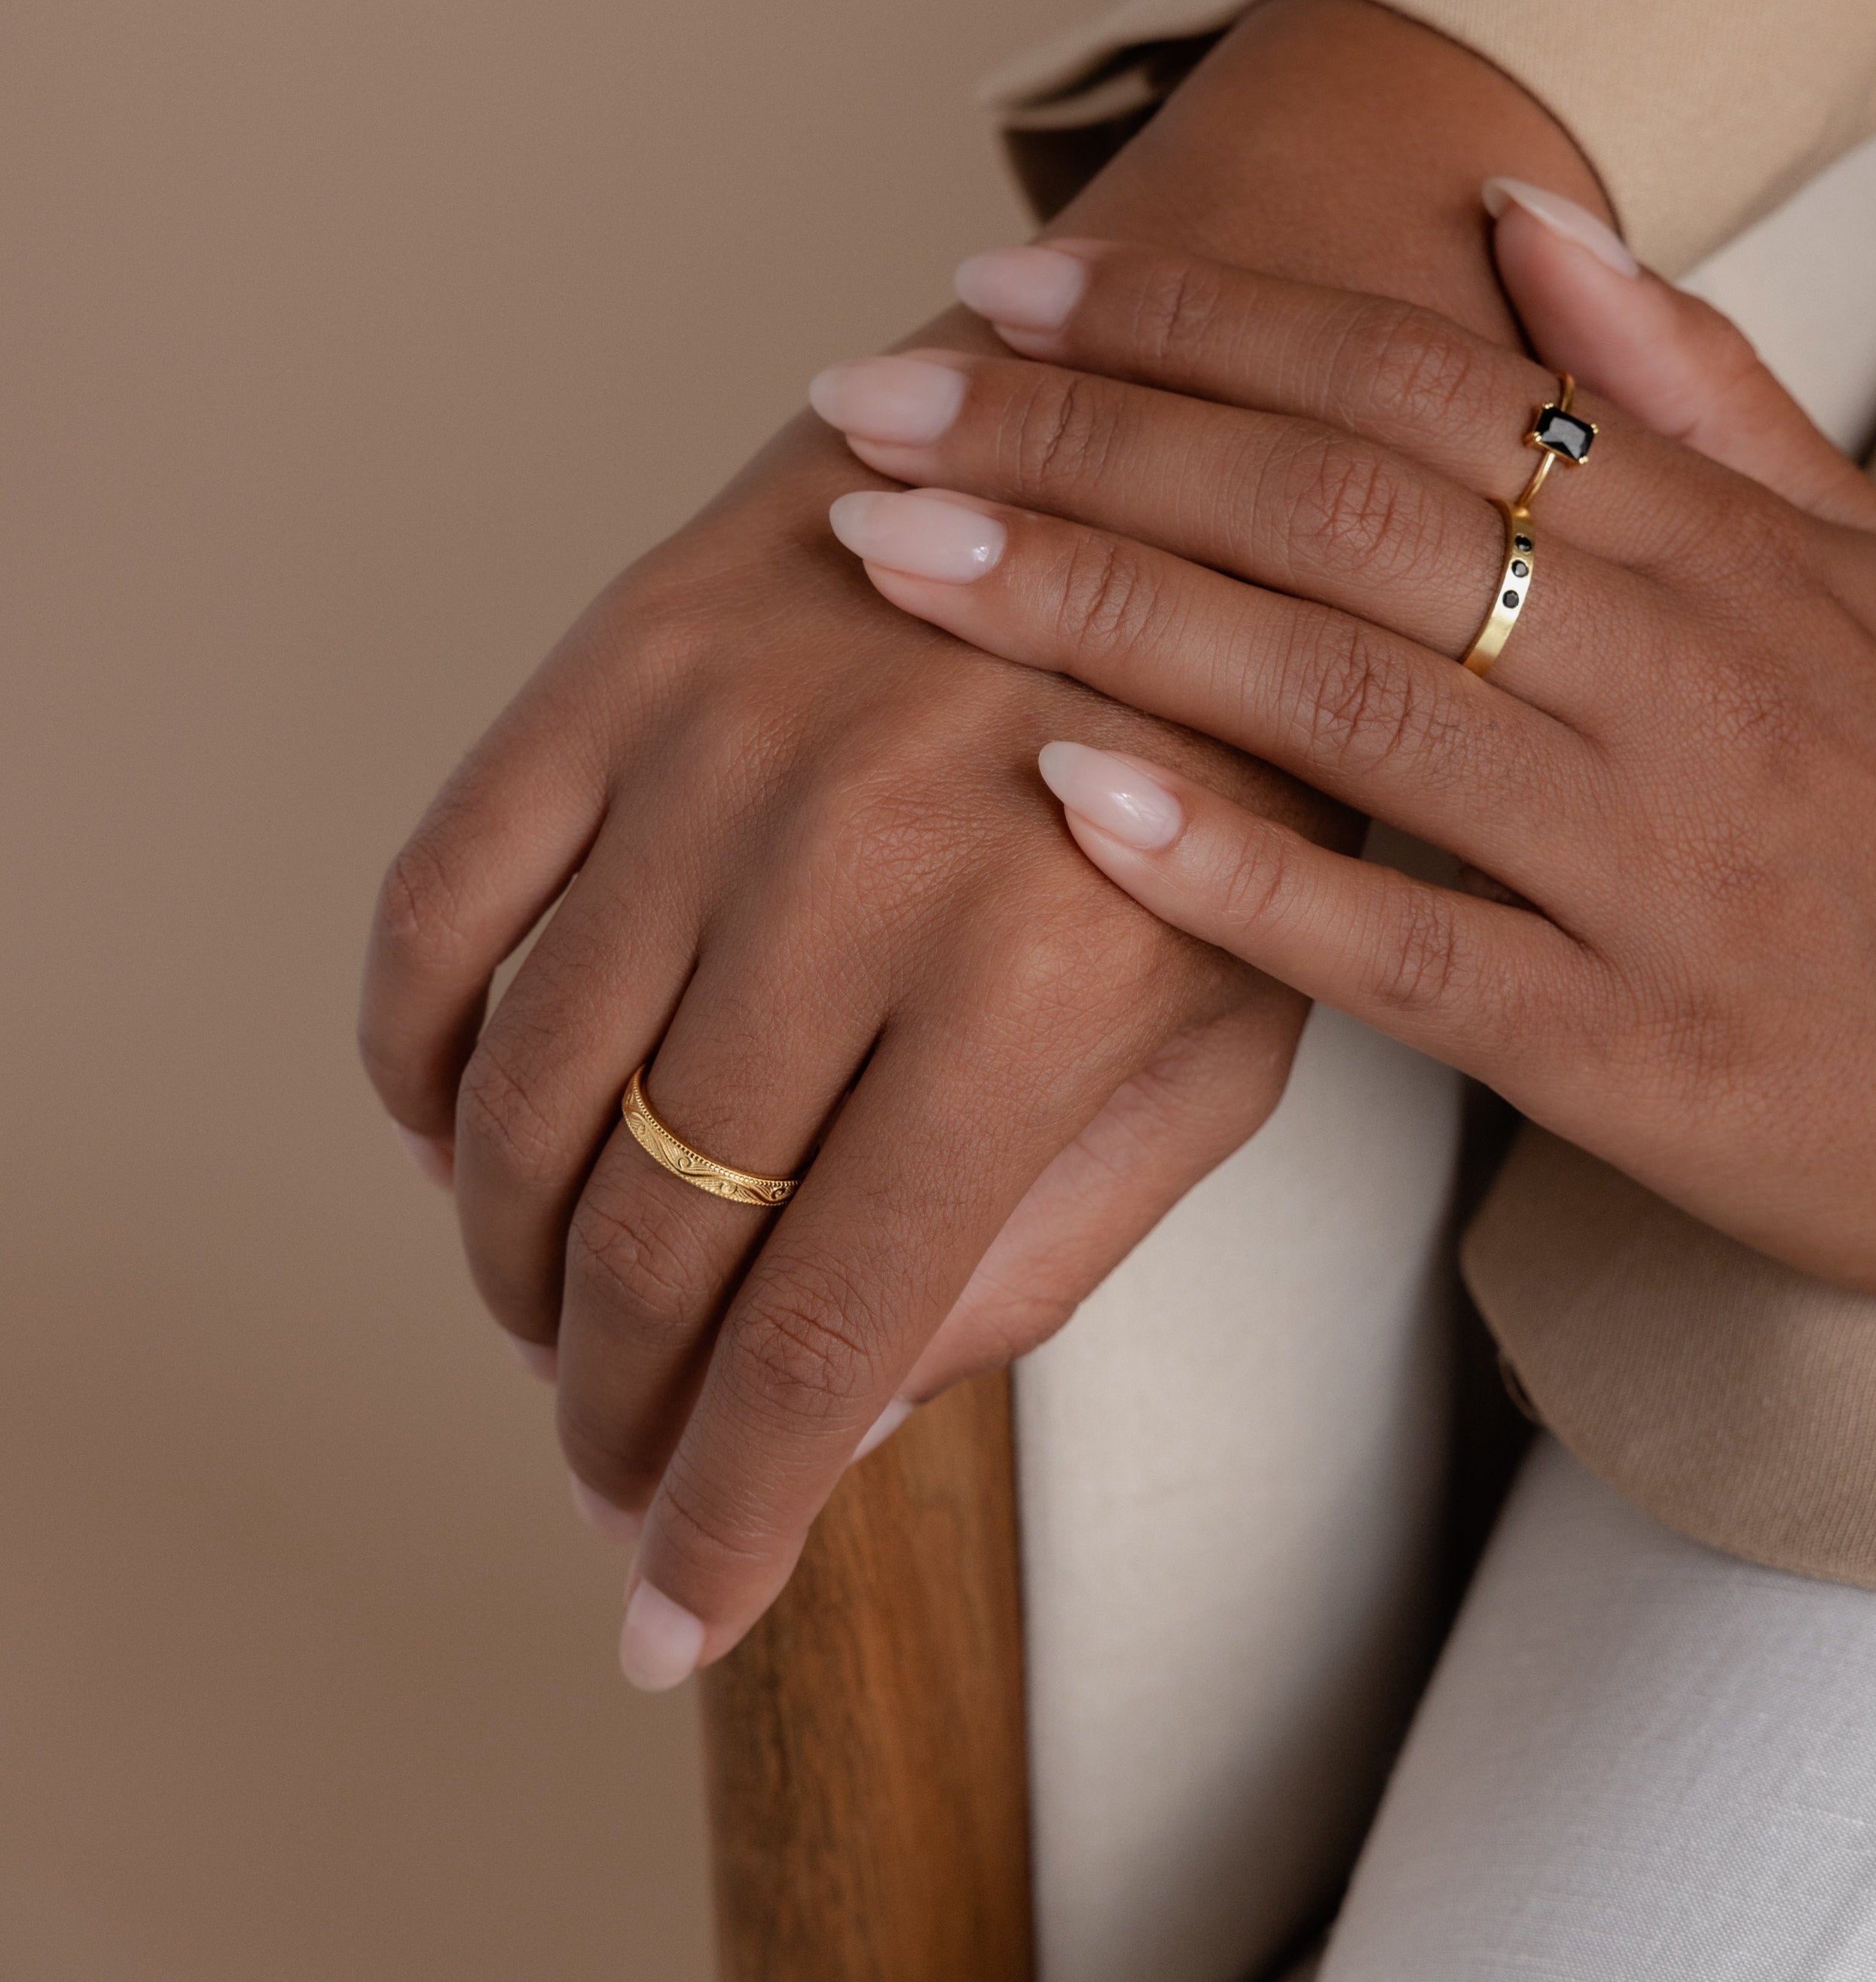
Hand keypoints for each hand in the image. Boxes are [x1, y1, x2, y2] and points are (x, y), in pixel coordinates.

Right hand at [357, 0, 1606, 1685]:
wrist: (1199, 472)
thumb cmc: (1246, 782)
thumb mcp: (1231, 1040)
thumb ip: (1047, 1244)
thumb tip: (841, 1413)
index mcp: (1034, 981)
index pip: (825, 1325)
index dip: (730, 1506)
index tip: (668, 1618)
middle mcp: (850, 864)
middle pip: (656, 1233)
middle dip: (616, 1411)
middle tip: (615, 1476)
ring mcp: (712, 745)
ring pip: (523, 1090)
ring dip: (509, 1260)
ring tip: (554, 1325)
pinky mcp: (621, 655)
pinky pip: (439, 900)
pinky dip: (414, 1052)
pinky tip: (457, 1128)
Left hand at [810, 201, 1875, 1323]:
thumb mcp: (1863, 562)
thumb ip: (1692, 390)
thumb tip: (1526, 227)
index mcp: (1705, 546)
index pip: (1404, 382)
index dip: (1190, 326)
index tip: (1010, 293)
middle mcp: (1663, 673)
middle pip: (1327, 510)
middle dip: (1079, 441)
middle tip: (879, 404)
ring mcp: (1636, 862)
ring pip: (1339, 698)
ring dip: (1101, 612)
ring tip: (901, 556)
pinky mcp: (1616, 1046)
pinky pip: (1397, 945)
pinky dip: (1234, 869)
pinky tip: (1071, 799)